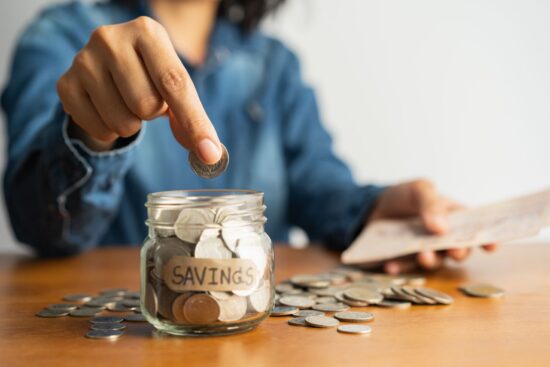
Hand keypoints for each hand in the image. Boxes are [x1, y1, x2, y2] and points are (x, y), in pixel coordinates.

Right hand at [57, 16, 220, 162]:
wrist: (106, 69)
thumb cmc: (149, 77)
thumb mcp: (175, 88)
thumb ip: (193, 118)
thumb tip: (210, 154)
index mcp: (147, 32)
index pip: (175, 83)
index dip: (194, 122)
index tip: (209, 154)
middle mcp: (111, 38)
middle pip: (146, 105)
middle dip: (152, 113)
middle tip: (145, 99)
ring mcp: (83, 60)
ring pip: (123, 122)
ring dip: (132, 124)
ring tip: (126, 103)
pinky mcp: (65, 84)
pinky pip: (100, 129)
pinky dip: (109, 130)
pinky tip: (106, 109)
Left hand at [368, 179, 496, 273]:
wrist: (369, 208)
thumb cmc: (401, 197)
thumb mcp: (417, 190)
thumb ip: (430, 203)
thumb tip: (441, 228)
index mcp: (452, 217)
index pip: (474, 228)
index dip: (487, 238)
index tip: (492, 246)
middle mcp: (442, 238)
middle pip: (458, 249)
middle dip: (459, 252)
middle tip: (454, 251)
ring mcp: (424, 251)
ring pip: (435, 262)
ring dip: (431, 261)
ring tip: (423, 255)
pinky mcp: (404, 261)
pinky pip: (405, 268)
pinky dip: (399, 267)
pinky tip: (390, 265)